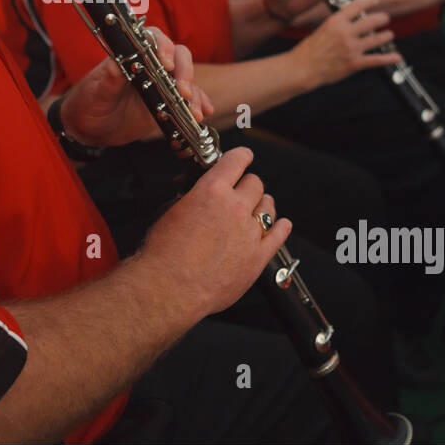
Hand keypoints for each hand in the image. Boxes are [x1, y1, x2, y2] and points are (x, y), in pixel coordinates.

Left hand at [60, 26, 212, 147]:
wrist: (90, 128)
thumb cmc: (89, 104)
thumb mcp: (95, 94)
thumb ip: (108, 80)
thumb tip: (116, 64)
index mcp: (130, 55)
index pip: (152, 39)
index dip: (163, 47)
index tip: (167, 64)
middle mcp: (149, 64)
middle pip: (177, 56)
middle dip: (185, 71)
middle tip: (183, 92)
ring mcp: (161, 83)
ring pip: (186, 78)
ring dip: (194, 93)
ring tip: (195, 112)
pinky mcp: (168, 101)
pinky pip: (188, 99)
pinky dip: (199, 104)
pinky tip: (204, 113)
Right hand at [140, 147, 290, 317]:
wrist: (170, 288)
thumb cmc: (164, 253)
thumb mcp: (171, 211)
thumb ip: (192, 198)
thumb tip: (198, 195)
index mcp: (212, 191)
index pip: (236, 160)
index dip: (241, 156)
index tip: (244, 157)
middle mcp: (236, 208)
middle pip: (255, 183)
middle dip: (247, 184)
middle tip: (240, 191)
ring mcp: (250, 233)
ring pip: (268, 206)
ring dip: (261, 204)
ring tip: (255, 209)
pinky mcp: (258, 257)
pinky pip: (278, 234)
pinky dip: (280, 227)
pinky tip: (279, 225)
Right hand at [288, 0, 401, 89]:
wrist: (304, 68)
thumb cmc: (310, 49)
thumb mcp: (323, 28)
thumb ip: (338, 23)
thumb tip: (351, 18)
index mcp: (336, 21)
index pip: (357, 6)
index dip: (370, 1)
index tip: (376, 0)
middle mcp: (345, 33)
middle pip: (371, 21)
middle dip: (382, 18)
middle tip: (385, 18)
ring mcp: (351, 49)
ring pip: (376, 39)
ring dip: (386, 36)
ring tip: (389, 34)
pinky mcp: (354, 63)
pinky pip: (376, 60)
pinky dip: (389, 58)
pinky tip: (397, 56)